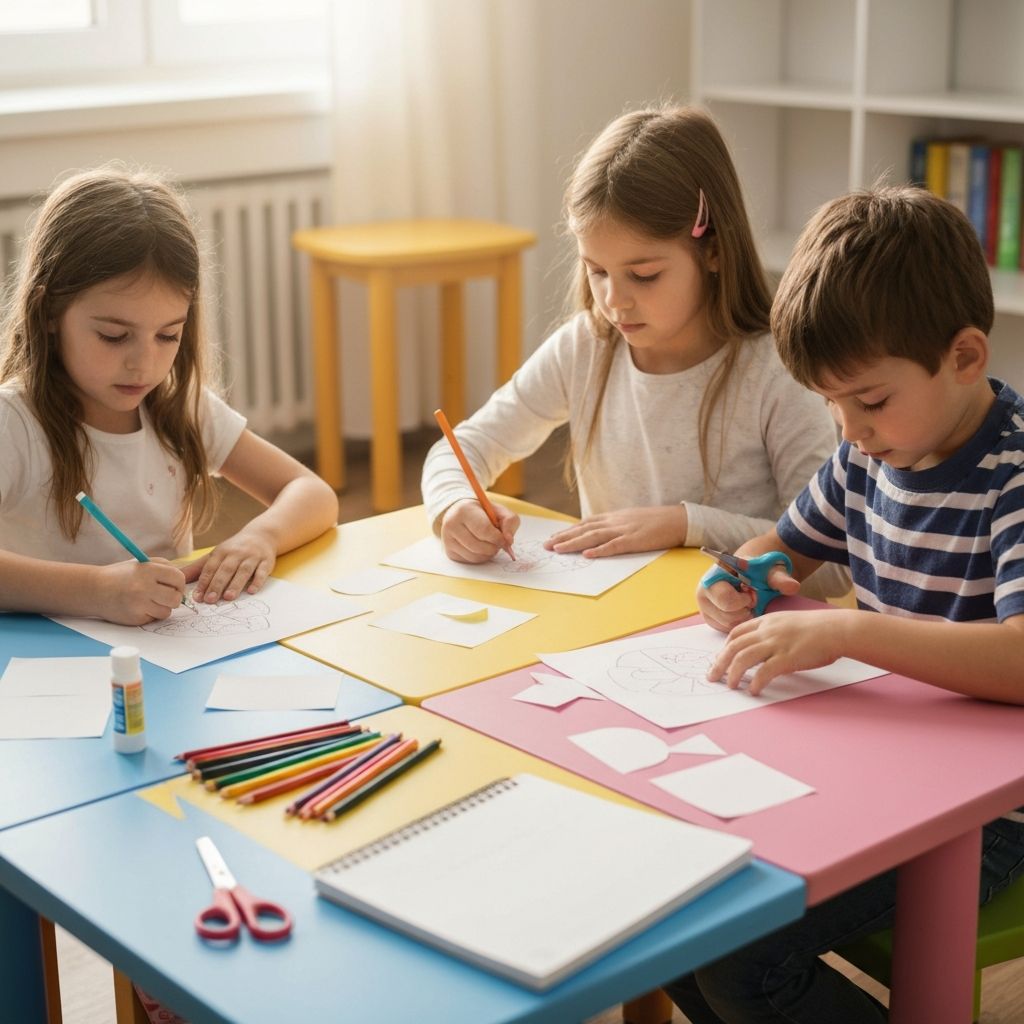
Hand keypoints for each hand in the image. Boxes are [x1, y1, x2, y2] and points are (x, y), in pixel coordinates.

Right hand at [94, 558, 186, 624]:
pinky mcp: (135, 618)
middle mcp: (144, 587)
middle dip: (174, 597)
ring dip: (162, 607)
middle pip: (176, 598)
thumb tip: (183, 581)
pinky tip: (139, 607)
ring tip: (150, 600)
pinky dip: (151, 614)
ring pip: (167, 611)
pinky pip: (154, 619)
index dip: (179, 583)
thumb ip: (164, 567)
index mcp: (148, 570)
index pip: (179, 578)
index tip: (173, 585)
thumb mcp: (141, 563)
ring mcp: (139, 604)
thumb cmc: (121, 576)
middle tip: (165, 595)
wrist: (94, 590)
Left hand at [185, 526, 275, 602]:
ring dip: (236, 584)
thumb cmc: (234, 550)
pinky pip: (262, 572)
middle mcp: (236, 553)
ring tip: (228, 597)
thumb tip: (177, 578)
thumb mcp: (215, 555)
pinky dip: (257, 581)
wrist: (261, 535)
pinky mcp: (266, 561)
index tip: (197, 596)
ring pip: (243, 571)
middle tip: (210, 600)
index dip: (204, 582)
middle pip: (225, 570)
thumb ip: (197, 568)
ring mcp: (252, 557)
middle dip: (217, 585)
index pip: (210, 568)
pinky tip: (252, 591)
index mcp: (221, 552)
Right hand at [440, 499, 519, 563]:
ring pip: (474, 556)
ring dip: (488, 554)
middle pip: (478, 546)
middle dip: (494, 547)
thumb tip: (508, 541)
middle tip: (499, 543)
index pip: (483, 529)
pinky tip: (481, 548)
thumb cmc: (483, 513)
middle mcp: (452, 525)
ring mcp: (448, 540)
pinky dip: (480, 558)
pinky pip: (470, 561)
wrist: (462, 514)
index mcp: (464, 510)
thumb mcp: (500, 511)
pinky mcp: (449, 552)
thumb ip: (510, 522)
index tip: (505, 540)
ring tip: (490, 544)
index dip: (497, 538)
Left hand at [543, 506, 685, 557]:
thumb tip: (601, 532)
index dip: (568, 530)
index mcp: (614, 517)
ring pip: (594, 537)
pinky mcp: (635, 541)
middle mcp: (615, 521)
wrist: (678, 519)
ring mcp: (624, 530)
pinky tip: (587, 555)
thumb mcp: (631, 519)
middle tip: (547, 545)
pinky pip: (614, 546)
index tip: (554, 536)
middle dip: (564, 537)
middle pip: (584, 529)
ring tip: (558, 549)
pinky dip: (600, 551)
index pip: (586, 523)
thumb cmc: (656, 521)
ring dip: (574, 543)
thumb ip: (615, 525)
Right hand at [697, 560, 799, 632]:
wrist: (748, 572)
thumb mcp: (770, 571)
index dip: (744, 600)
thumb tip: (792, 587)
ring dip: (743, 618)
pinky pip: (727, 630)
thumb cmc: (758, 571)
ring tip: (748, 604)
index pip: (726, 600)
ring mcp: (705, 606)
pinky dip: (740, 623)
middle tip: (751, 599)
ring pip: (728, 625)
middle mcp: (704, 591)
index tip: (752, 593)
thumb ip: (780, 578)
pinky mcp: (710, 618)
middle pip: (728, 616)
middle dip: (745, 611)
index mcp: (714, 575)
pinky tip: (744, 611)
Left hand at [707, 609, 849, 694]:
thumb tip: (764, 651)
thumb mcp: (789, 623)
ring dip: (733, 673)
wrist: (837, 629)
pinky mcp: (787, 658)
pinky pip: (764, 672)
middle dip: (719, 662)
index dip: (725, 646)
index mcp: (767, 621)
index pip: (737, 632)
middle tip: (712, 676)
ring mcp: (776, 644)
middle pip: (734, 646)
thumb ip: (774, 633)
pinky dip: (755, 682)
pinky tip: (753, 691)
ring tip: (730, 686)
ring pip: (743, 658)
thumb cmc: (818, 628)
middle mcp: (767, 631)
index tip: (721, 658)